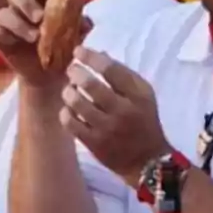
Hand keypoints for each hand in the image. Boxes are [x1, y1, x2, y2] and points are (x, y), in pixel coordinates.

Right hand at [0, 0, 91, 87]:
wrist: (51, 75)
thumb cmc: (63, 48)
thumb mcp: (76, 36)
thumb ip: (81, 26)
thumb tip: (87, 22)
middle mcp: (21, 4)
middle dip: (26, 2)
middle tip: (39, 17)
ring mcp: (8, 20)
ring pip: (3, 12)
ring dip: (17, 23)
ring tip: (34, 37)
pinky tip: (7, 41)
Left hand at [59, 47, 170, 186]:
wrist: (147, 160)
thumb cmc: (144, 122)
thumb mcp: (143, 95)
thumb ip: (123, 75)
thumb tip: (98, 54)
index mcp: (137, 95)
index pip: (111, 69)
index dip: (91, 57)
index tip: (78, 51)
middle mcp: (122, 110)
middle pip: (90, 84)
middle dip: (75, 72)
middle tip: (71, 70)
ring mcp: (106, 128)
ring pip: (77, 103)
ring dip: (68, 92)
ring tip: (69, 90)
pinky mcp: (94, 143)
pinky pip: (71, 123)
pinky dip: (65, 112)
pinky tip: (68, 110)